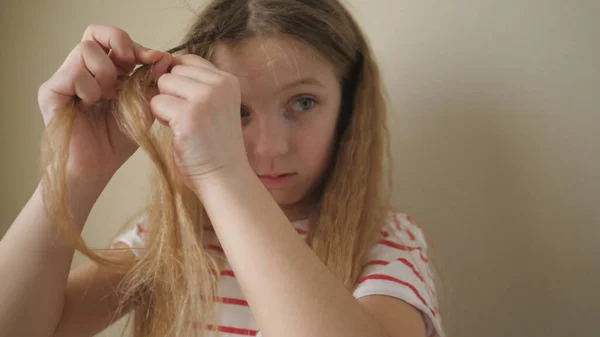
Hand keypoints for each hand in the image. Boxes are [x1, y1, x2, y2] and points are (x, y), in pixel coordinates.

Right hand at [38, 25, 171, 185]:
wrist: (96, 169)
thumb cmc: (116, 141)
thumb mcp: (143, 108)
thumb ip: (151, 83)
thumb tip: (165, 57)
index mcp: (103, 71)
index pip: (114, 40)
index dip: (136, 45)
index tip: (156, 60)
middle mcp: (82, 71)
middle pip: (95, 34)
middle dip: (121, 46)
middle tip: (130, 68)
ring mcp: (64, 79)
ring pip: (86, 50)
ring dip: (106, 72)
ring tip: (108, 97)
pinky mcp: (51, 91)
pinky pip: (74, 73)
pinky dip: (90, 88)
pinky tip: (93, 105)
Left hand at [149, 54, 249, 190]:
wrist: (225, 178)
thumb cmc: (214, 145)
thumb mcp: (214, 105)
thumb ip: (195, 84)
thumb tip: (160, 62)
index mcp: (228, 81)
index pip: (188, 60)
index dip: (178, 79)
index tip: (185, 102)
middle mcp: (220, 85)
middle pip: (173, 71)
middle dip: (171, 92)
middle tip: (186, 117)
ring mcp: (205, 98)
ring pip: (163, 83)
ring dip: (164, 104)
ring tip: (182, 124)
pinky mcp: (188, 115)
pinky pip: (156, 102)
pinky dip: (160, 118)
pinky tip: (178, 132)